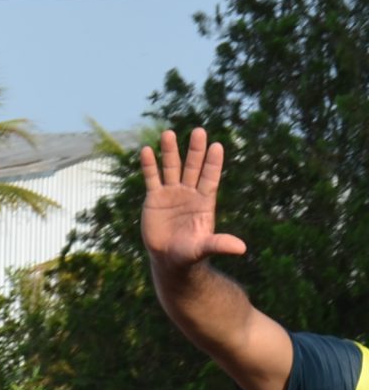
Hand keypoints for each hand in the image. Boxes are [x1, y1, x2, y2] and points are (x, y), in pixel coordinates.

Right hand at [140, 128, 247, 271]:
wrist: (168, 258)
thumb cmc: (189, 254)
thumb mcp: (203, 248)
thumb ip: (219, 244)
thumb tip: (241, 249)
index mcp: (204, 202)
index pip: (210, 178)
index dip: (213, 163)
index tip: (217, 146)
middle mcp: (189, 193)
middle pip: (192, 167)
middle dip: (195, 150)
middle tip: (199, 131)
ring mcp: (171, 193)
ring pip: (171, 168)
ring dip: (170, 151)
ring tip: (168, 133)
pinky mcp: (154, 198)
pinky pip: (152, 178)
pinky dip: (149, 165)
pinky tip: (147, 150)